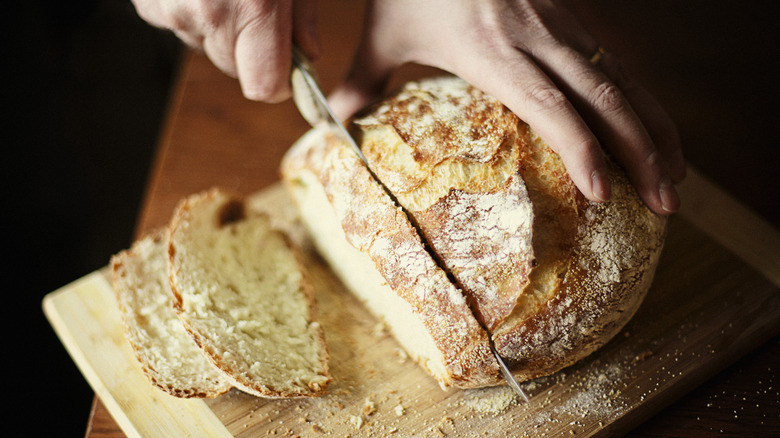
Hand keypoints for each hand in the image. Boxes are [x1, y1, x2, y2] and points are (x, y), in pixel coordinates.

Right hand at [130, 0, 319, 101]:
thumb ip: (302, 14)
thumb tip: (308, 55)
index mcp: (254, 5)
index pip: (265, 87)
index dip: (280, 82)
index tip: (287, 68)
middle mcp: (210, 13)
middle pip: (235, 68)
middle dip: (249, 48)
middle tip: (254, 7)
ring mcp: (173, 10)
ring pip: (205, 46)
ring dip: (218, 29)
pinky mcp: (148, 5)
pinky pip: (178, 26)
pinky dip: (189, 12)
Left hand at [329, 0, 685, 214]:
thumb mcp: (386, 31)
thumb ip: (363, 79)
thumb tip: (333, 121)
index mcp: (492, 49)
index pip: (549, 104)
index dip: (582, 147)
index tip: (603, 193)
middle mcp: (537, 36)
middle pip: (605, 96)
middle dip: (643, 151)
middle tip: (666, 203)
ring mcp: (561, 23)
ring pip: (623, 78)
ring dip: (656, 129)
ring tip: (675, 178)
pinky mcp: (570, 15)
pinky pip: (615, 62)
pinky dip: (641, 102)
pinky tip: (653, 132)